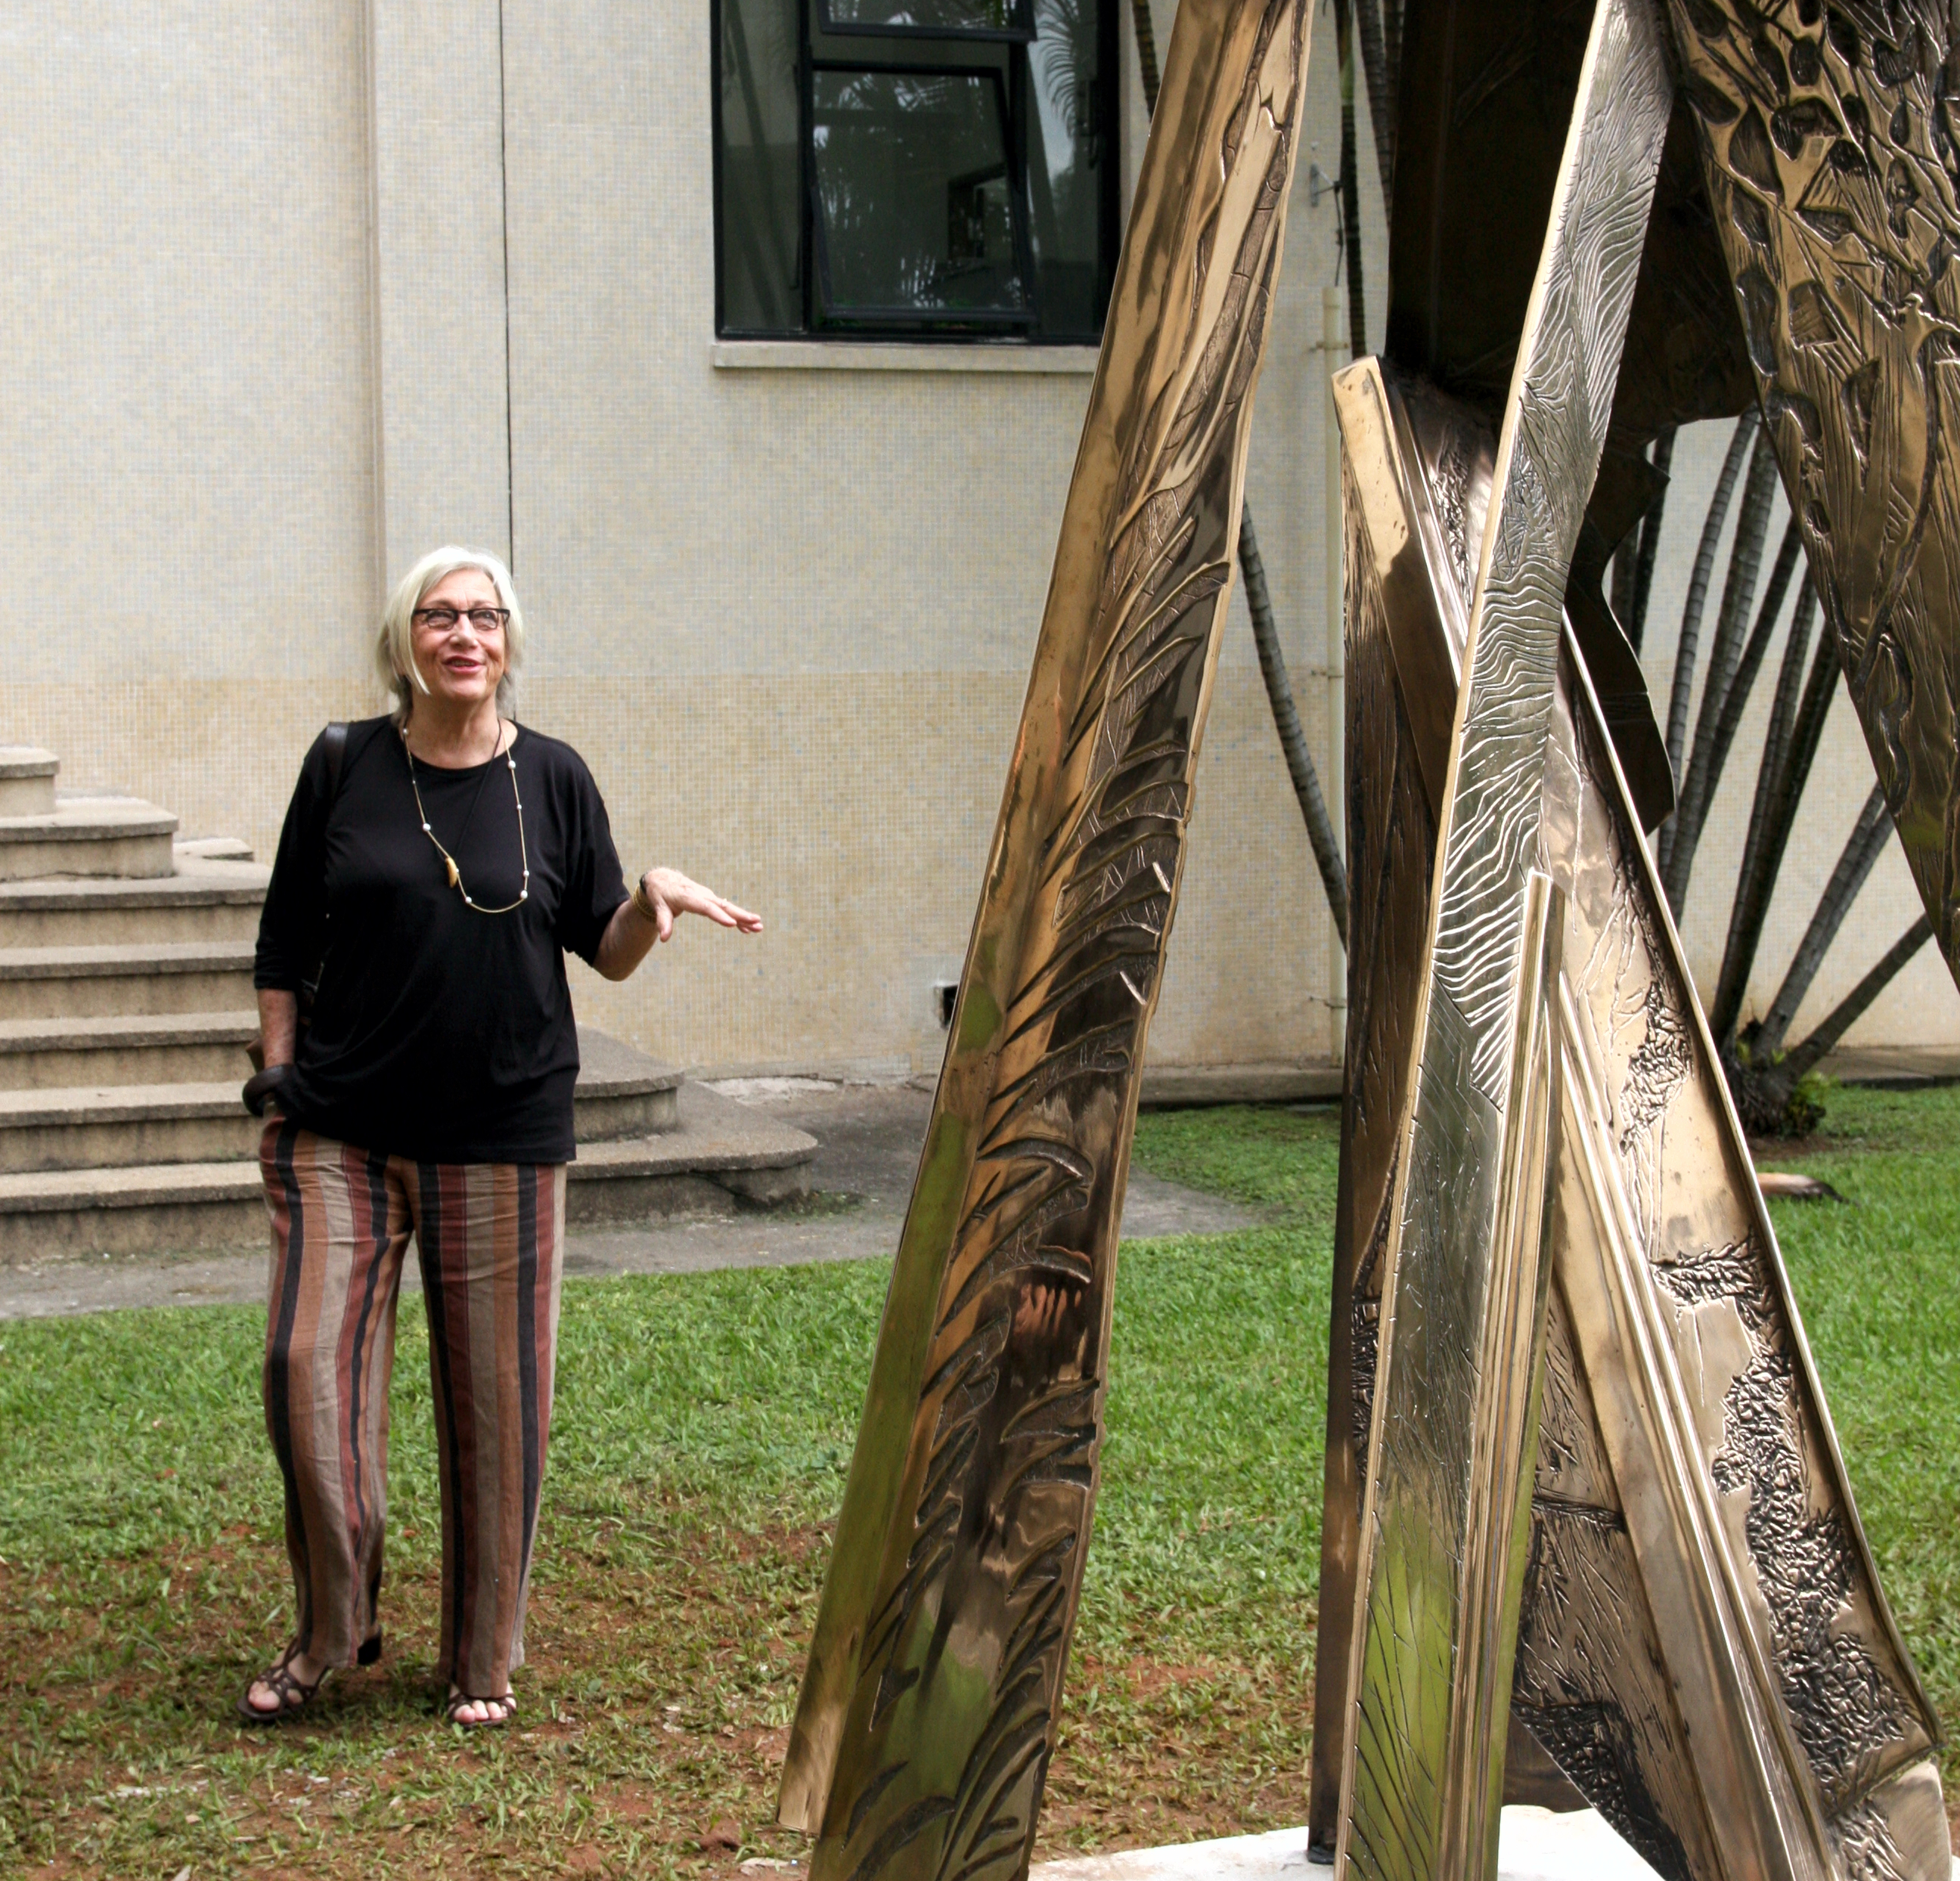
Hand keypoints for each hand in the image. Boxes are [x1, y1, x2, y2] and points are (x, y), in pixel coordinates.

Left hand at [639, 868, 762, 942]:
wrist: (663, 879)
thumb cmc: (660, 894)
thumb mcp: (658, 907)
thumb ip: (663, 922)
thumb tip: (663, 938)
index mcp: (688, 897)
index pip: (706, 907)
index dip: (719, 915)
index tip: (732, 923)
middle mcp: (702, 895)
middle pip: (723, 906)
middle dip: (740, 915)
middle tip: (756, 922)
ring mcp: (708, 896)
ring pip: (728, 907)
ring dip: (744, 917)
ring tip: (759, 927)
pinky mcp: (711, 900)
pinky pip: (726, 909)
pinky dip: (737, 918)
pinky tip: (748, 928)